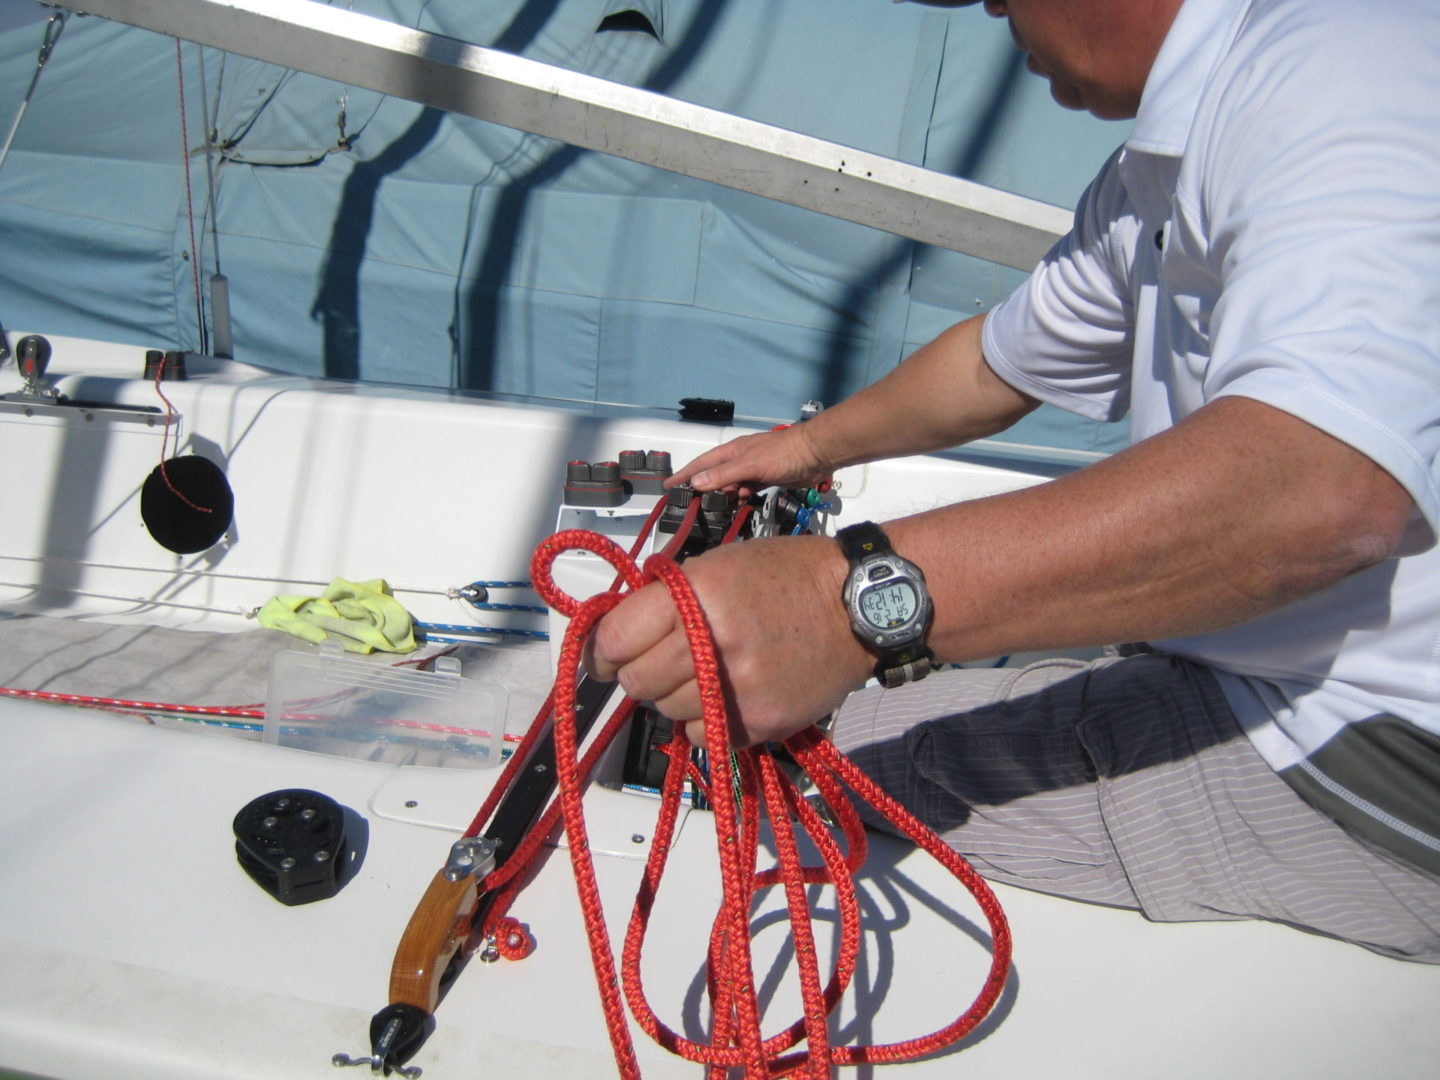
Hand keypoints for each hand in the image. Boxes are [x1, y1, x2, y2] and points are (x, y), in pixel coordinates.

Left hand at [584, 535, 871, 746]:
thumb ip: (666, 598)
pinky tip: (727, 694)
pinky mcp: (760, 721)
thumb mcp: (717, 565)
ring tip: (704, 672)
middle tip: (656, 662)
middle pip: (636, 682)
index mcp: (697, 594)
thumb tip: (616, 634)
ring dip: (674, 696)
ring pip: (666, 711)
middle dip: (638, 673)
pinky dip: (705, 720)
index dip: (602, 651)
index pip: (616, 639)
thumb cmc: (785, 576)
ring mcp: (737, 687)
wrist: (854, 606)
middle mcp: (713, 642)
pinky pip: (701, 735)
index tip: (603, 656)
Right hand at [669, 424, 831, 497]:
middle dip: (703, 488)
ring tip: (716, 508)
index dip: (684, 474)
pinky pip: (747, 489)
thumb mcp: (749, 465)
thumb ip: (723, 474)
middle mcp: (739, 459)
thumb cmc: (781, 455)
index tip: (668, 485)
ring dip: (724, 495)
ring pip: (731, 484)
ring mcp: (753, 469)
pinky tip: (740, 505)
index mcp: (732, 452)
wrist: (814, 454)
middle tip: (692, 504)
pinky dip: (741, 497)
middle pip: (714, 475)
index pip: (701, 464)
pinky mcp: (766, 478)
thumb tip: (695, 483)